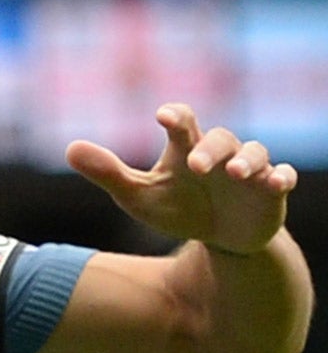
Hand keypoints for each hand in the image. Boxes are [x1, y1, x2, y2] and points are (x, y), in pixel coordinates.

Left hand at [68, 104, 296, 256]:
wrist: (219, 237)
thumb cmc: (176, 207)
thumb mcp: (139, 196)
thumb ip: (108, 173)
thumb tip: (70, 148)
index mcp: (187, 149)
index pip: (183, 121)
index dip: (176, 115)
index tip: (163, 116)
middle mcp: (220, 154)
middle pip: (221, 138)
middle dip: (210, 149)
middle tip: (196, 166)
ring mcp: (249, 172)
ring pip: (256, 153)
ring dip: (248, 161)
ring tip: (236, 174)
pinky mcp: (271, 192)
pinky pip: (283, 177)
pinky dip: (281, 177)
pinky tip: (275, 183)